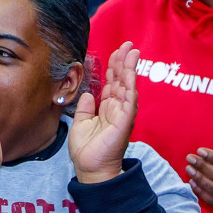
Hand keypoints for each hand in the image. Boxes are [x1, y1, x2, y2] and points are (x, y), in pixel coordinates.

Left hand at [68, 41, 137, 183]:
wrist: (90, 168)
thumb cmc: (86, 149)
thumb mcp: (80, 123)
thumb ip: (84, 108)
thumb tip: (87, 95)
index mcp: (106, 108)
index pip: (112, 82)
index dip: (114, 66)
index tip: (117, 51)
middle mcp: (117, 108)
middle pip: (122, 80)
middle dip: (124, 61)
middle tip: (128, 45)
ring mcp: (123, 114)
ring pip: (128, 86)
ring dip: (130, 69)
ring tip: (132, 53)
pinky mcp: (125, 121)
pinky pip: (129, 101)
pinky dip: (130, 86)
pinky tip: (130, 74)